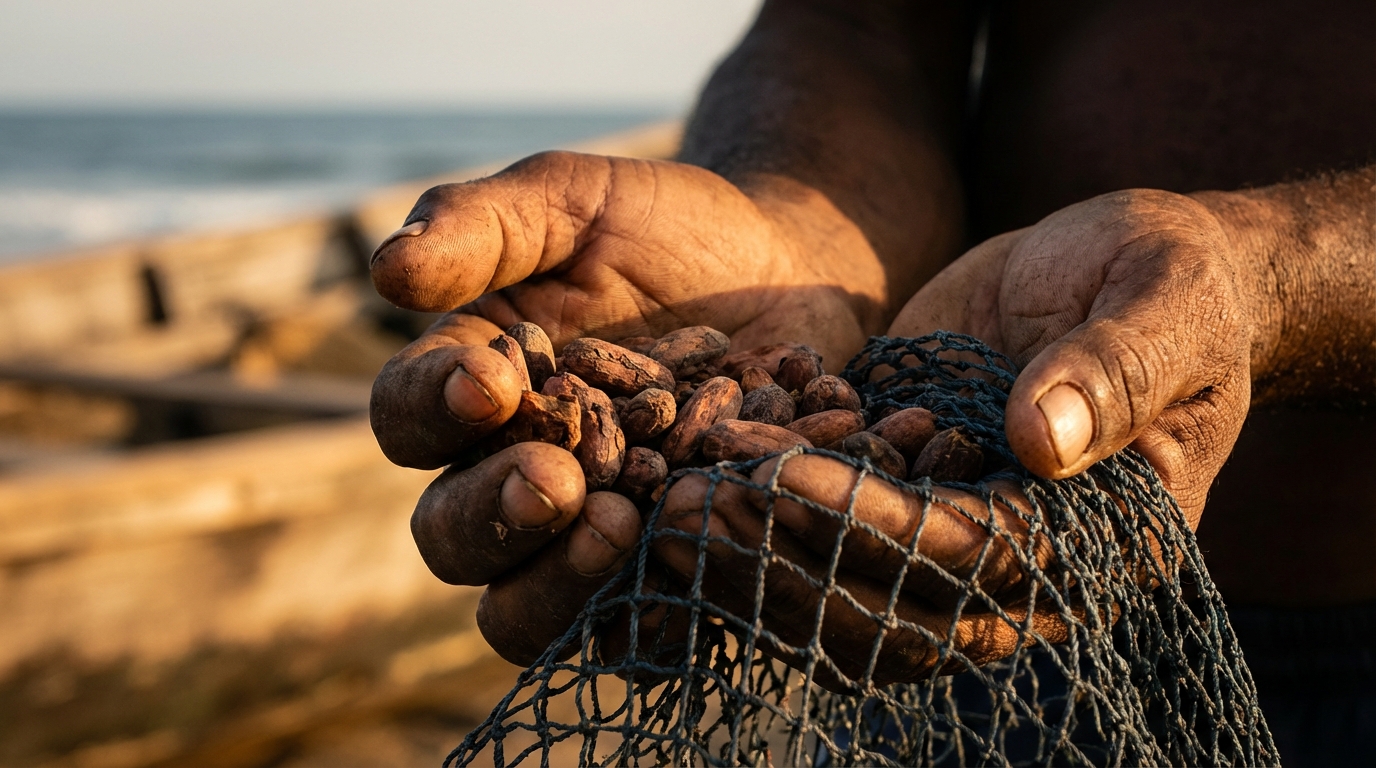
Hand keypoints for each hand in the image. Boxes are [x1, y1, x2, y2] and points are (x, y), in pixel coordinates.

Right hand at [371, 151, 888, 664]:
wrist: (787, 276)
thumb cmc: (669, 231)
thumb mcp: (577, 201)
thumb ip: (484, 225)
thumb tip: (386, 270)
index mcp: (469, 385)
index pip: (408, 418)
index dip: (430, 410)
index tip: (490, 384)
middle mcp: (507, 472)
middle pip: (449, 536)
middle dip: (492, 516)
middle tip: (555, 481)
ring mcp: (582, 535)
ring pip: (518, 611)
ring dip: (554, 584)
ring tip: (619, 527)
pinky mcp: (659, 570)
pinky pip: (631, 629)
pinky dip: (652, 613)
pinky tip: (693, 571)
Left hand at [634, 189, 1258, 686]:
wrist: (1129, 270)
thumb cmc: (1171, 283)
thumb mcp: (1165, 302)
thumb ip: (1117, 367)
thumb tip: (1044, 442)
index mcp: (1092, 547)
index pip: (969, 559)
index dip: (874, 527)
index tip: (779, 477)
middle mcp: (1012, 574)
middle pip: (884, 604)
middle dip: (778, 561)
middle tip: (684, 510)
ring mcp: (946, 547)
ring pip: (833, 590)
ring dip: (743, 558)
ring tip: (659, 505)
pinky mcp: (896, 506)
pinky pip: (815, 537)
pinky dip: (747, 521)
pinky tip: (672, 482)